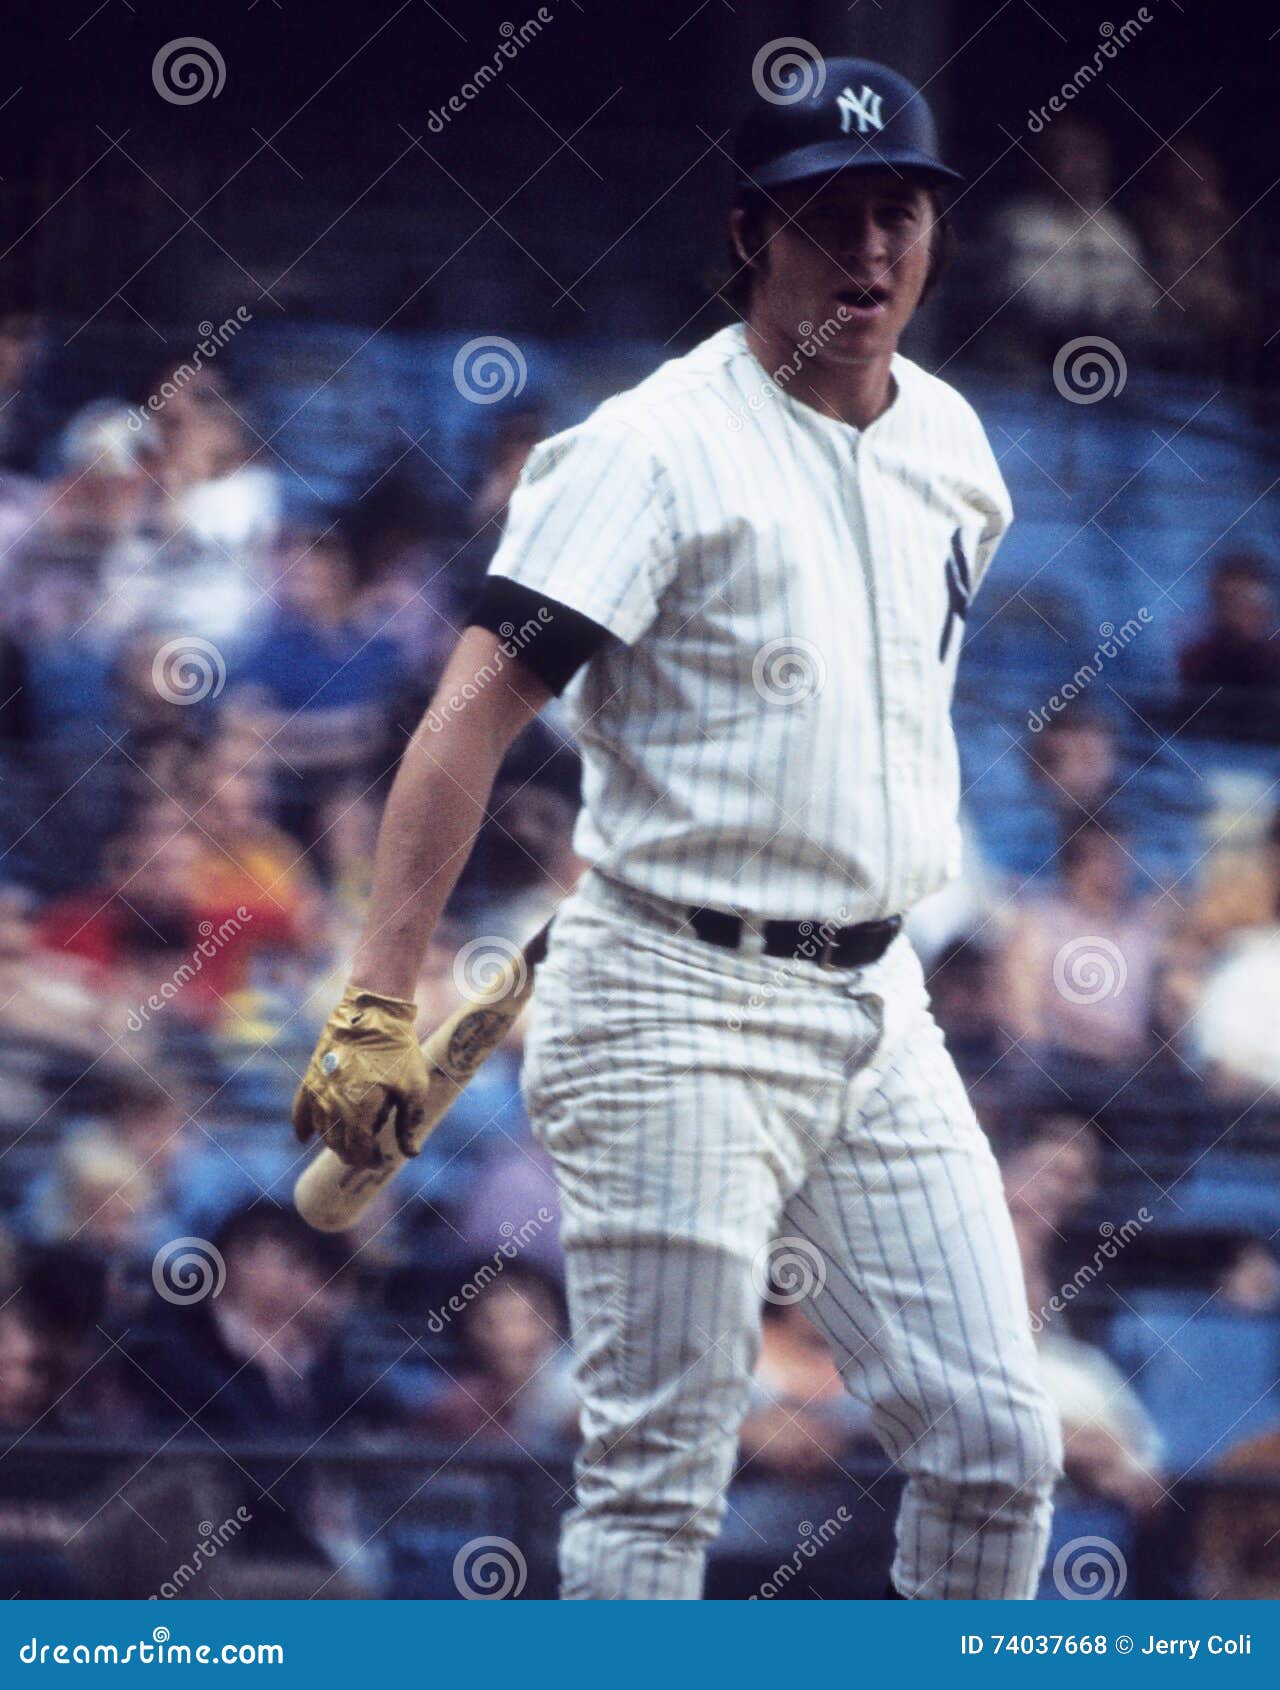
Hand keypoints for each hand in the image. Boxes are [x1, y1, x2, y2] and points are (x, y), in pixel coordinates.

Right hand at [292, 986, 430, 1167]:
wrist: (372, 1012)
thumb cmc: (398, 1050)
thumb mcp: (414, 1087)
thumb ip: (409, 1123)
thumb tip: (410, 1153)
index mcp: (359, 1111)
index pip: (357, 1151)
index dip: (369, 1160)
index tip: (381, 1159)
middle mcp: (333, 1105)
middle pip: (338, 1145)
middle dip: (354, 1154)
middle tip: (368, 1152)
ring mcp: (318, 1091)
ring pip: (321, 1130)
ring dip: (335, 1140)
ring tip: (352, 1138)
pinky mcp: (311, 1077)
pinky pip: (300, 1110)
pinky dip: (302, 1125)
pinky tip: (304, 1137)